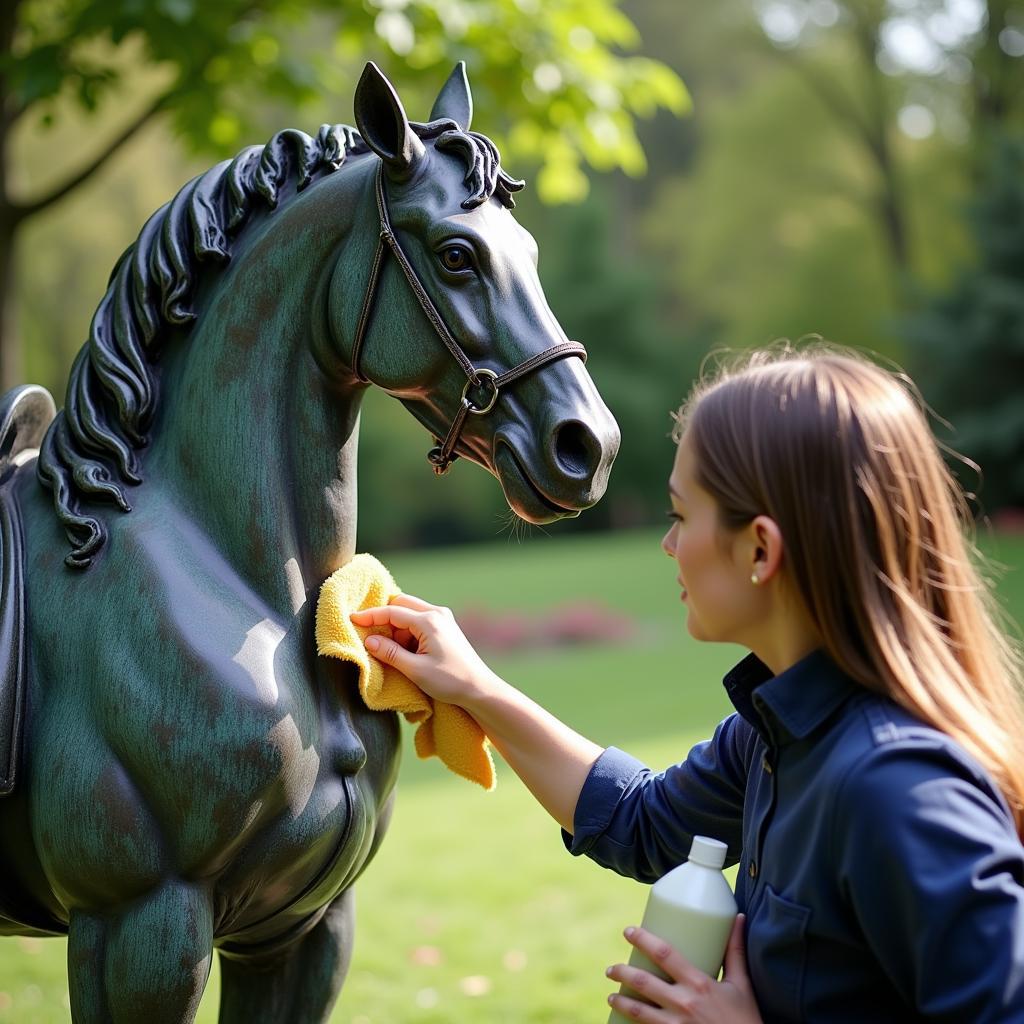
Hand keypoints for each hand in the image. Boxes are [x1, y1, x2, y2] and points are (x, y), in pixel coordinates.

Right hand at [349, 594, 499, 707]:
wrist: (480, 688)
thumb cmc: (450, 681)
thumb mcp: (415, 670)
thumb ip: (390, 653)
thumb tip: (369, 640)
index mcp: (429, 621)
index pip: (392, 611)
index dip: (370, 616)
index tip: (352, 619)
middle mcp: (437, 613)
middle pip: (401, 605)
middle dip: (384, 619)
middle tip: (371, 638)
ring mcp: (442, 619)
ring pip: (409, 614)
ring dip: (396, 628)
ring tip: (392, 653)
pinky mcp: (444, 627)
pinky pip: (418, 622)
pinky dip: (406, 633)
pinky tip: (405, 652)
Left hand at [606, 916, 760, 1022]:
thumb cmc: (747, 1020)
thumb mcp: (742, 985)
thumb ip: (735, 951)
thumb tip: (738, 917)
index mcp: (699, 983)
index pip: (664, 953)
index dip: (643, 939)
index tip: (628, 931)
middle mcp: (684, 1003)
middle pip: (643, 982)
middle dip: (622, 972)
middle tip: (611, 969)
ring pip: (639, 1011)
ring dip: (620, 1002)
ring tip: (611, 997)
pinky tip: (624, 1023)